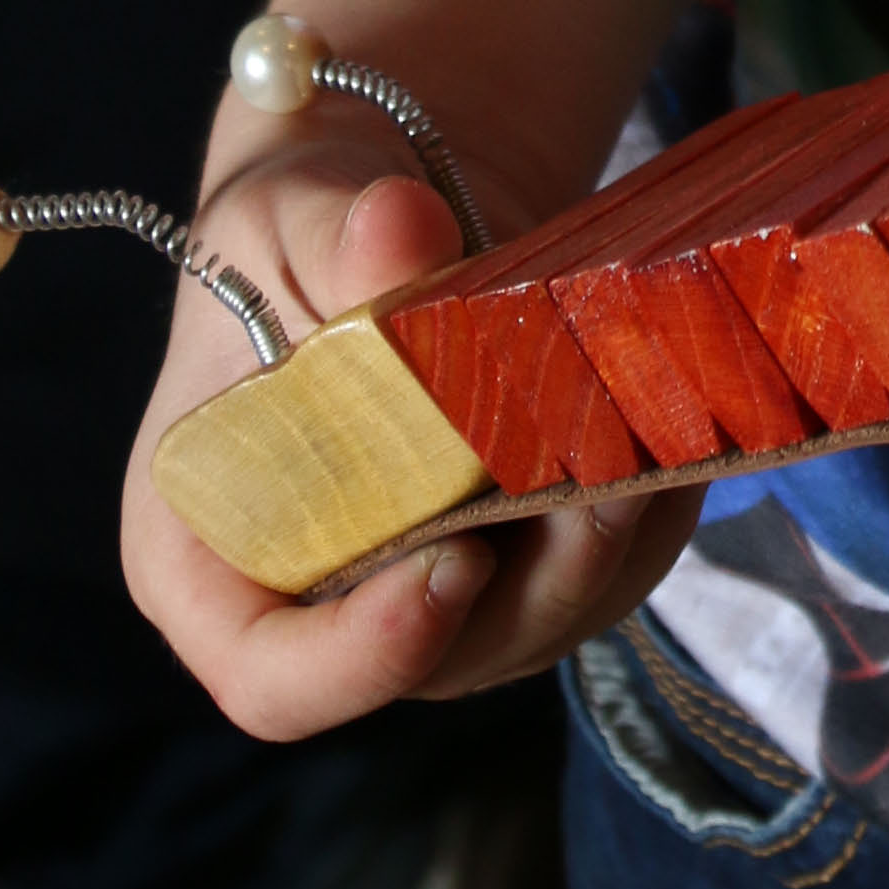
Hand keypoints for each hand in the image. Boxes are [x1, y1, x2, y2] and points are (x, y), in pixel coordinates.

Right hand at [121, 133, 699, 740]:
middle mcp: (329, 602)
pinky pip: (605, 569)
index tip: (451, 567)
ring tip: (648, 440)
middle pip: (438, 660)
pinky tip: (674, 428)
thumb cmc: (291, 231)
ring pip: (540, 621)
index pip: (273, 676)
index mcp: (213, 560)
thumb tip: (397, 229)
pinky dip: (648, 510)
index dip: (362, 658)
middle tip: (597, 487)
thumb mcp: (282, 211)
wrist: (387, 212)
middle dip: (532, 583)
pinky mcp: (527, 552)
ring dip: (608, 546)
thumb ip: (327, 235)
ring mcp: (437, 588)